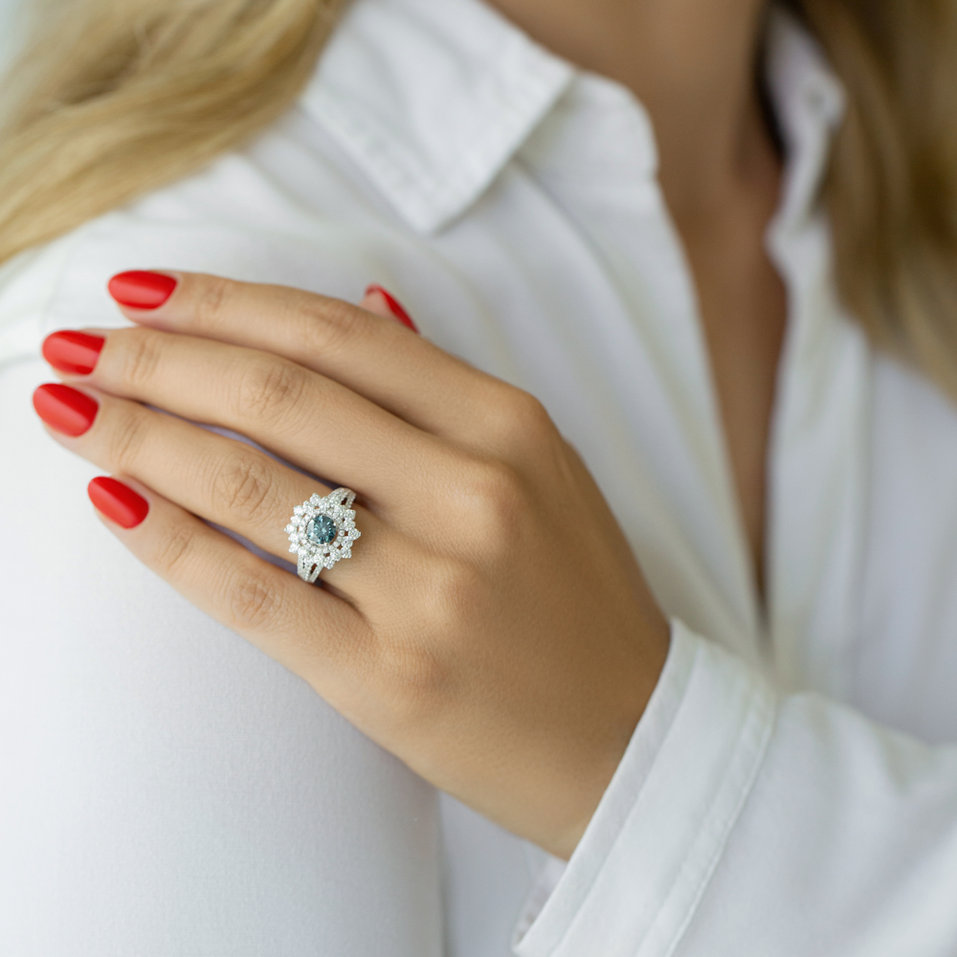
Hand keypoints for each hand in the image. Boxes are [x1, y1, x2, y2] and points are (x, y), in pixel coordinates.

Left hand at [33, 270, 670, 859]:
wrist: (630, 734)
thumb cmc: (581, 601)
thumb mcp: (546, 470)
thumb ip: (450, 388)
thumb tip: (368, 301)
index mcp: (511, 430)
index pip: (343, 336)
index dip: (230, 302)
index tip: (148, 290)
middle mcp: (472, 494)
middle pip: (283, 394)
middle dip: (161, 356)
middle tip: (83, 340)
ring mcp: (431, 588)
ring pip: (252, 486)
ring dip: (140, 434)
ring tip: (69, 405)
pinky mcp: (388, 676)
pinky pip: (251, 594)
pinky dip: (167, 541)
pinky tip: (112, 499)